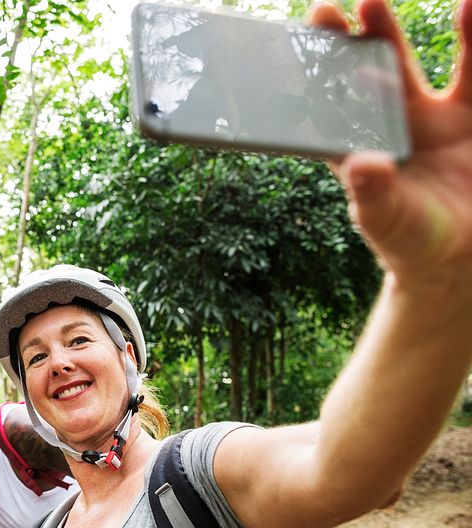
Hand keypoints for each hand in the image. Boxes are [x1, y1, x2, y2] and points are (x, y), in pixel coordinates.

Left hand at [313, 0, 471, 284]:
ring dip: (426, 35)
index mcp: (360, 145)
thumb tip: (362, 165)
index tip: (313, 45)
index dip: (323, 73)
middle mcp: (395, 123)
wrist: (462, 259)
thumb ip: (375, 195)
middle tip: (358, 2)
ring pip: (429, 66)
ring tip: (438, 2)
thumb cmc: (411, 241)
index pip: (334, 103)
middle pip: (377, 70)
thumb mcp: (390, 222)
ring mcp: (438, 117)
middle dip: (366, 37)